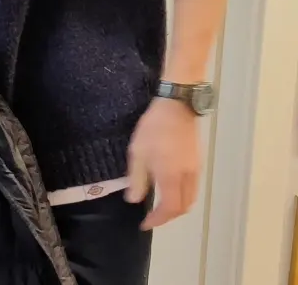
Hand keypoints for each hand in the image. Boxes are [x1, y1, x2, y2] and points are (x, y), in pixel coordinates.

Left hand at [127, 98, 201, 229]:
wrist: (176, 107)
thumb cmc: (153, 129)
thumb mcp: (137, 153)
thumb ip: (137, 179)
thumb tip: (134, 200)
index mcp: (171, 176)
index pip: (169, 208)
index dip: (158, 220)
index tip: (145, 224)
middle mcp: (188, 177)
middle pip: (184, 207)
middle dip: (168, 217)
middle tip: (152, 218)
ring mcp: (195, 169)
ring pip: (191, 198)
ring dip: (177, 207)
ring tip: (160, 207)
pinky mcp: (197, 162)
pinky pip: (192, 188)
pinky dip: (182, 196)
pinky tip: (169, 190)